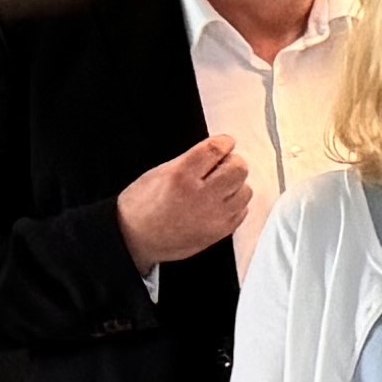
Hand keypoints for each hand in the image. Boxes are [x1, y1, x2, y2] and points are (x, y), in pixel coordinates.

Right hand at [117, 135, 254, 268]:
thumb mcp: (158, 173)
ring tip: (219, 186)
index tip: (225, 143)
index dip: (224, 142)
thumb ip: (189, 161)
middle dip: (233, 162)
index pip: (215, 150)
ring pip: (246, 190)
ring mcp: (214, 216)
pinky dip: (235, 203)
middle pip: (238, 168)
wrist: (135, 239)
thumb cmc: (140, 207)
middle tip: (223, 164)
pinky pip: (243, 210)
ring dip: (236, 184)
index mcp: (181, 177)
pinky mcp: (221, 231)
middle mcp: (201, 196)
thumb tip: (216, 152)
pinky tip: (220, 203)